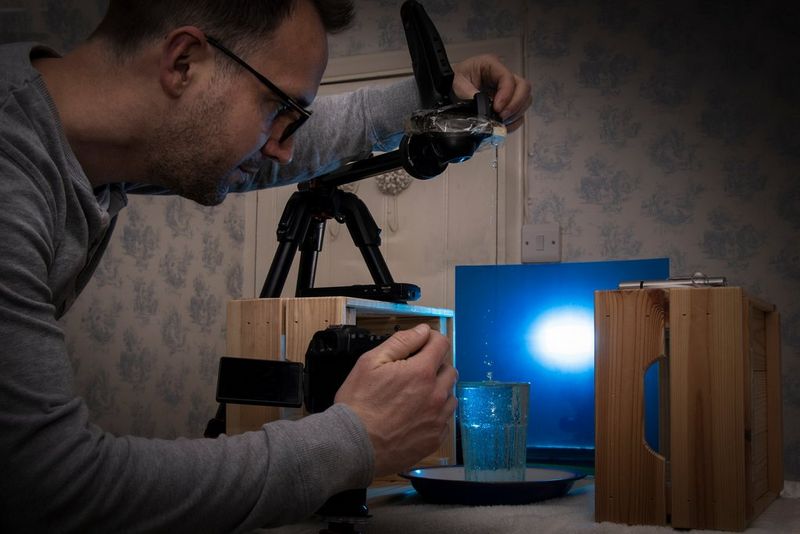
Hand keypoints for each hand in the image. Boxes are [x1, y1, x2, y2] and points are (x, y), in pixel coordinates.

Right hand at [334, 324, 456, 476]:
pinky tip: (415, 416)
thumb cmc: (359, 403)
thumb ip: (401, 342)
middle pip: (450, 370)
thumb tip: (423, 330)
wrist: (353, 445)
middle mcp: (436, 394)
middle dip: (435, 365)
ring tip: (414, 396)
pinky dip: (435, 414)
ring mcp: (438, 419)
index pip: (442, 344)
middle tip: (414, 372)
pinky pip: (445, 420)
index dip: (431, 340)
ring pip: (450, 395)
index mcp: (422, 372)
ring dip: (438, 390)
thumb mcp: (371, 362)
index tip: (422, 344)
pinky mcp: (435, 439)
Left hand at [452, 54, 531, 131]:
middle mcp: (502, 76)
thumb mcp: (456, 84)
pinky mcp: (507, 102)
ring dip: (515, 113)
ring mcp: (507, 89)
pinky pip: (519, 112)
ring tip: (500, 121)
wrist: (449, 88)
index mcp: (491, 65)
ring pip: (525, 99)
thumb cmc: (453, 81)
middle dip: (515, 104)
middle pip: (524, 87)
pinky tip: (501, 124)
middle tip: (502, 117)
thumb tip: (481, 106)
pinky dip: (513, 120)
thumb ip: (468, 93)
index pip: (508, 78)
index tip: (497, 108)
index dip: (506, 95)